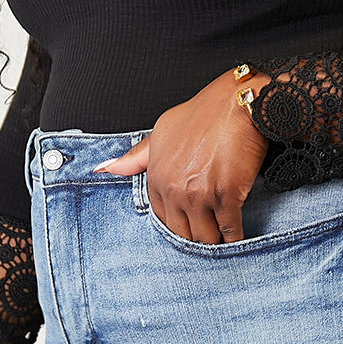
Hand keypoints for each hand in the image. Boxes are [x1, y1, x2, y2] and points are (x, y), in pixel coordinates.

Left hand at [95, 68, 270, 243]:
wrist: (238, 102)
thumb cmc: (204, 113)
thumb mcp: (162, 131)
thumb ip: (136, 157)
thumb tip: (103, 169)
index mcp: (157, 176)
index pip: (162, 220)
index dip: (179, 225)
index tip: (190, 225)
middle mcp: (174, 189)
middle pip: (183, 235)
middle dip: (196, 237)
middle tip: (210, 234)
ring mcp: (200, 194)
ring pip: (205, 238)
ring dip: (216, 241)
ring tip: (224, 238)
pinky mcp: (227, 196)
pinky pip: (230, 231)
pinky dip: (236, 238)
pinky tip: (239, 236)